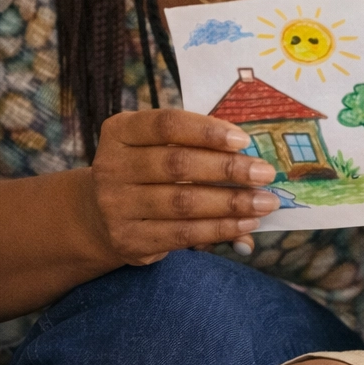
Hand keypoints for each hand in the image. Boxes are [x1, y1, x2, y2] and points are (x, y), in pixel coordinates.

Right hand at [83, 108, 278, 266]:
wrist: (98, 216)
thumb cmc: (145, 171)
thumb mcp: (155, 147)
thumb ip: (194, 148)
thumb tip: (252, 161)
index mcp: (120, 131)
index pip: (166, 124)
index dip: (207, 131)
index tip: (244, 140)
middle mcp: (112, 166)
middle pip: (177, 164)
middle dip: (228, 170)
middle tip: (265, 173)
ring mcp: (116, 205)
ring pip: (183, 203)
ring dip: (231, 203)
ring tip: (264, 202)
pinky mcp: (129, 240)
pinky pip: (182, 235)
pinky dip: (219, 229)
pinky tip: (245, 225)